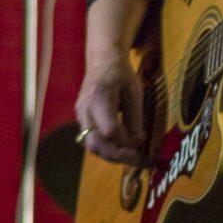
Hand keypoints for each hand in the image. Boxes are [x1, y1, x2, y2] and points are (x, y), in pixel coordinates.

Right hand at [75, 51, 146, 165]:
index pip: (110, 130)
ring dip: (113, 156)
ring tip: (135, 159)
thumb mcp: (134, 90)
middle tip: (141, 161)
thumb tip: (138, 142)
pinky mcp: (82, 121)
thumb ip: (135, 116)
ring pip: (92, 146)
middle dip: (119, 157)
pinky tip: (124, 150)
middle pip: (96, 144)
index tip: (142, 144)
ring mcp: (80, 116)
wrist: (102, 60)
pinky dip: (108, 149)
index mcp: (99, 98)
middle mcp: (85, 110)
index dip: (126, 142)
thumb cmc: (121, 73)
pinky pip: (92, 141)